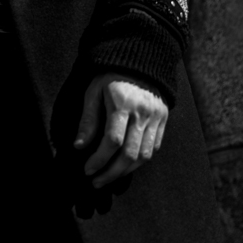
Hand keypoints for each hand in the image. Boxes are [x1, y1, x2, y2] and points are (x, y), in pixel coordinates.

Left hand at [73, 72, 168, 188]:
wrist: (141, 60)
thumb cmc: (111, 76)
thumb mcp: (94, 91)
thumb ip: (88, 119)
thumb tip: (79, 146)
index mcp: (123, 103)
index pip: (112, 140)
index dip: (99, 159)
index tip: (87, 169)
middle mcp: (142, 112)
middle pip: (129, 153)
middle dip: (111, 173)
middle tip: (96, 182)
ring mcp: (156, 117)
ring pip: (144, 155)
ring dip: (126, 171)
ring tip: (109, 177)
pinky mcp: (164, 119)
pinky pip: (154, 148)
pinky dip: (140, 160)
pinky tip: (126, 165)